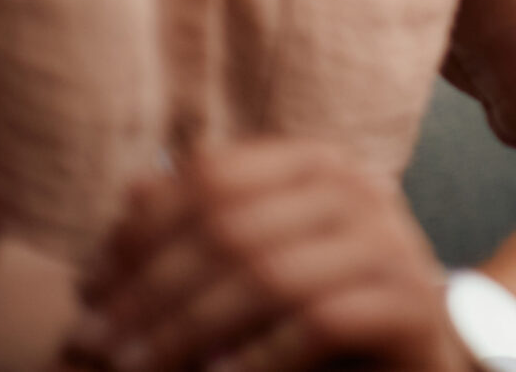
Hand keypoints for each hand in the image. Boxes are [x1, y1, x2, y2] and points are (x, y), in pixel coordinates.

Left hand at [67, 137, 465, 371]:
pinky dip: (258, 355)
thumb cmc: (327, 304)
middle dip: (148, 289)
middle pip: (232, 226)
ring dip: (189, 329)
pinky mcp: (414, 305)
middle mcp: (363, 191)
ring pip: (272, 274)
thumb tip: (132, 190)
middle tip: (93, 343)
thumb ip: (205, 225)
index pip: (214, 177)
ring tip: (140, 368)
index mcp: (321, 164)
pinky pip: (323, 321)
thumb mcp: (259, 259)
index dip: (140, 231)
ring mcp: (396, 245)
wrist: (428, 348)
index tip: (87, 290)